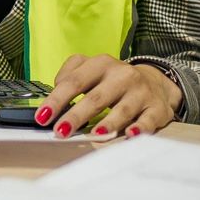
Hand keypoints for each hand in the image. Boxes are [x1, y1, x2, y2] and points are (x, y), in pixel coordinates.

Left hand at [36, 55, 181, 138]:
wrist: (156, 82)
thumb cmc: (113, 80)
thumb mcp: (91, 70)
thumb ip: (69, 77)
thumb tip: (52, 100)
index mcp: (100, 64)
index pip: (74, 82)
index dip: (56, 100)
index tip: (43, 117)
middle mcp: (121, 75)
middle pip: (95, 97)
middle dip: (76, 115)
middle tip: (61, 131)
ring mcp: (140, 91)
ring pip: (122, 109)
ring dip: (108, 123)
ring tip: (95, 134)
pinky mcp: (156, 108)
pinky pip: (148, 120)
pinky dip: (139, 128)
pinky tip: (129, 135)